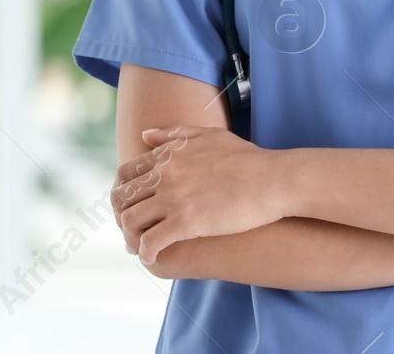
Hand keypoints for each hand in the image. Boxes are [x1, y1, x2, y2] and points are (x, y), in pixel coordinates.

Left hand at [110, 124, 282, 266]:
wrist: (273, 180)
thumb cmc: (247, 159)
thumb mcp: (208, 135)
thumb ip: (174, 134)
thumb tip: (144, 136)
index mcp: (167, 156)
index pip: (125, 174)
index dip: (121, 193)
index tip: (127, 207)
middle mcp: (164, 175)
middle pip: (123, 198)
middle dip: (120, 217)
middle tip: (129, 232)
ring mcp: (173, 198)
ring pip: (131, 221)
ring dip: (129, 237)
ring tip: (137, 247)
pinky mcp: (187, 222)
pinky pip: (152, 241)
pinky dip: (146, 252)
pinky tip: (152, 258)